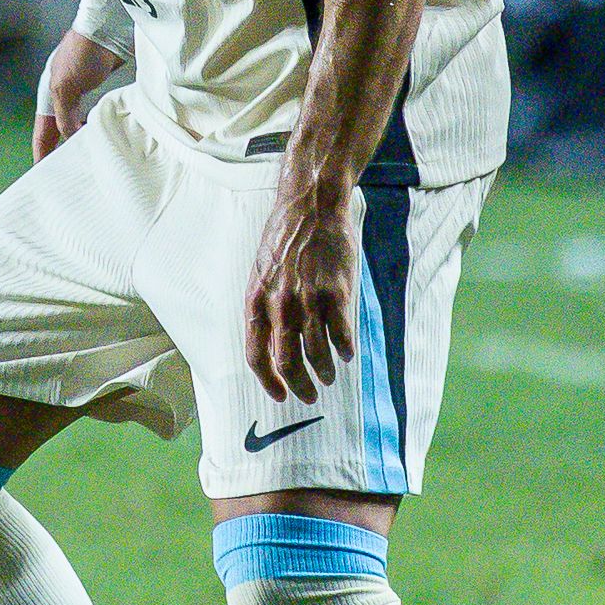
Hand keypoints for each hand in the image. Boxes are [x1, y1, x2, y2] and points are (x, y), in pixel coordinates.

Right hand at [33, 30, 124, 161]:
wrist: (108, 28)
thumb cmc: (82, 53)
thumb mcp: (66, 88)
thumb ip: (66, 116)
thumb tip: (73, 137)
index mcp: (49, 96)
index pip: (42, 133)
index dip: (41, 154)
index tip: (43, 176)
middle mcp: (65, 97)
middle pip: (62, 132)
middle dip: (65, 151)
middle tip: (74, 172)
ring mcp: (85, 93)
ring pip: (83, 125)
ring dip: (87, 140)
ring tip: (95, 157)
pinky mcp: (105, 88)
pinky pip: (102, 116)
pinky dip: (104, 128)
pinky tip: (112, 136)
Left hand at [244, 178, 356, 407]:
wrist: (310, 208)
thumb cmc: (284, 242)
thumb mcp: (261, 275)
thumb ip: (264, 307)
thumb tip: (270, 342)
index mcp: (256, 302)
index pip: (256, 355)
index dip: (267, 381)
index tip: (279, 395)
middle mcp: (279, 306)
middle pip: (287, 361)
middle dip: (299, 386)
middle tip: (309, 396)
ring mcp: (308, 300)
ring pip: (316, 353)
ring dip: (324, 371)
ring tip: (330, 376)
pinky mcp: (336, 292)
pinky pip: (341, 334)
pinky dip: (345, 349)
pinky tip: (347, 354)